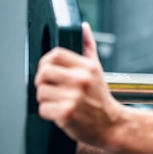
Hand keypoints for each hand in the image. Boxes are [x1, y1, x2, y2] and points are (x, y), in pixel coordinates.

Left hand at [35, 22, 118, 146]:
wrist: (111, 125)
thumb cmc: (101, 99)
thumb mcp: (97, 70)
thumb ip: (88, 47)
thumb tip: (83, 28)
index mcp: (87, 67)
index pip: (55, 54)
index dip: (46, 62)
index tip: (48, 71)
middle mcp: (80, 80)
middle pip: (43, 72)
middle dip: (42, 82)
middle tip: (50, 88)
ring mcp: (73, 97)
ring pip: (41, 92)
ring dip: (45, 99)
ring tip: (58, 102)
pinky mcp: (66, 113)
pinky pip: (43, 109)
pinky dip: (48, 113)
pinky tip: (59, 113)